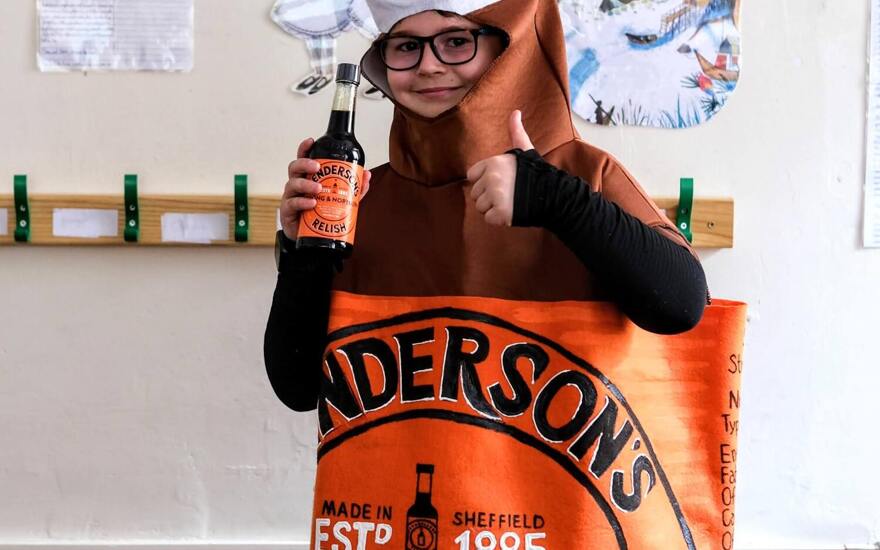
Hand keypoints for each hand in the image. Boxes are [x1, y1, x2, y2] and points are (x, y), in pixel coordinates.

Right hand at [280, 137, 371, 239]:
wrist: (312, 237)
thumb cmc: (322, 213)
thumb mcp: (341, 200)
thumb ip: (354, 189)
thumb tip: (367, 175)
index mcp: (308, 177)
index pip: (304, 159)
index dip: (305, 148)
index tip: (311, 141)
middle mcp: (297, 184)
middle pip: (294, 167)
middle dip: (305, 163)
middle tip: (317, 167)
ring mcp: (291, 197)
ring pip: (292, 184)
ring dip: (305, 184)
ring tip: (318, 189)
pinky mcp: (288, 211)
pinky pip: (292, 203)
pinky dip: (302, 202)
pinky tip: (312, 203)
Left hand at [466, 110, 533, 225]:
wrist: (553, 194)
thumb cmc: (536, 172)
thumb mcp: (525, 149)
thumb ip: (516, 132)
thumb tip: (515, 112)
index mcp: (492, 163)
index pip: (472, 176)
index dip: (485, 182)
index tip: (501, 182)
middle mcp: (491, 178)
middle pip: (475, 194)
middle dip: (489, 197)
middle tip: (508, 194)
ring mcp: (496, 196)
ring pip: (480, 208)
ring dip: (493, 209)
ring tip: (510, 202)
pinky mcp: (501, 213)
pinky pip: (489, 219)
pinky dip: (499, 220)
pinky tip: (511, 212)